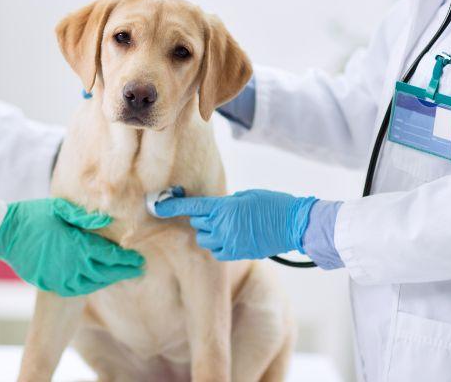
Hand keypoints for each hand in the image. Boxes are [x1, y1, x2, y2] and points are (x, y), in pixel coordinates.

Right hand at [0, 198, 143, 295]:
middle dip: (123, 271)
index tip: (139, 260)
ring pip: (92, 283)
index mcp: (78, 245)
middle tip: (138, 270)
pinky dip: (90, 286)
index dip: (127, 260)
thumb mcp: (60, 209)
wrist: (5, 233)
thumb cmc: (33, 216)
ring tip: (120, 275)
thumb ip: (85, 218)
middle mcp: (72, 265)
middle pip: (106, 272)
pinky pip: (76, 289)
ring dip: (108, 279)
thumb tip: (108, 220)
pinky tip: (96, 281)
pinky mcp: (50, 283)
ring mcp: (61, 277)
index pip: (110, 256)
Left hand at [155, 190, 317, 260]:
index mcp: (225, 208)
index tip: (157, 206)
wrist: (294, 225)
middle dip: (202, 218)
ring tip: (226, 227)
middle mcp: (223, 226)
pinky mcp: (238, 254)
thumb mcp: (247, 196)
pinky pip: (217, 252)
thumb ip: (227, 204)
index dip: (172, 206)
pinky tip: (231, 238)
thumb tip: (215, 211)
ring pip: (205, 240)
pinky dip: (219, 246)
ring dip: (209, 233)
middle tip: (218, 214)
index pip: (192, 207)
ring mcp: (230, 242)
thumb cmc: (273, 204)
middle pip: (198, 224)